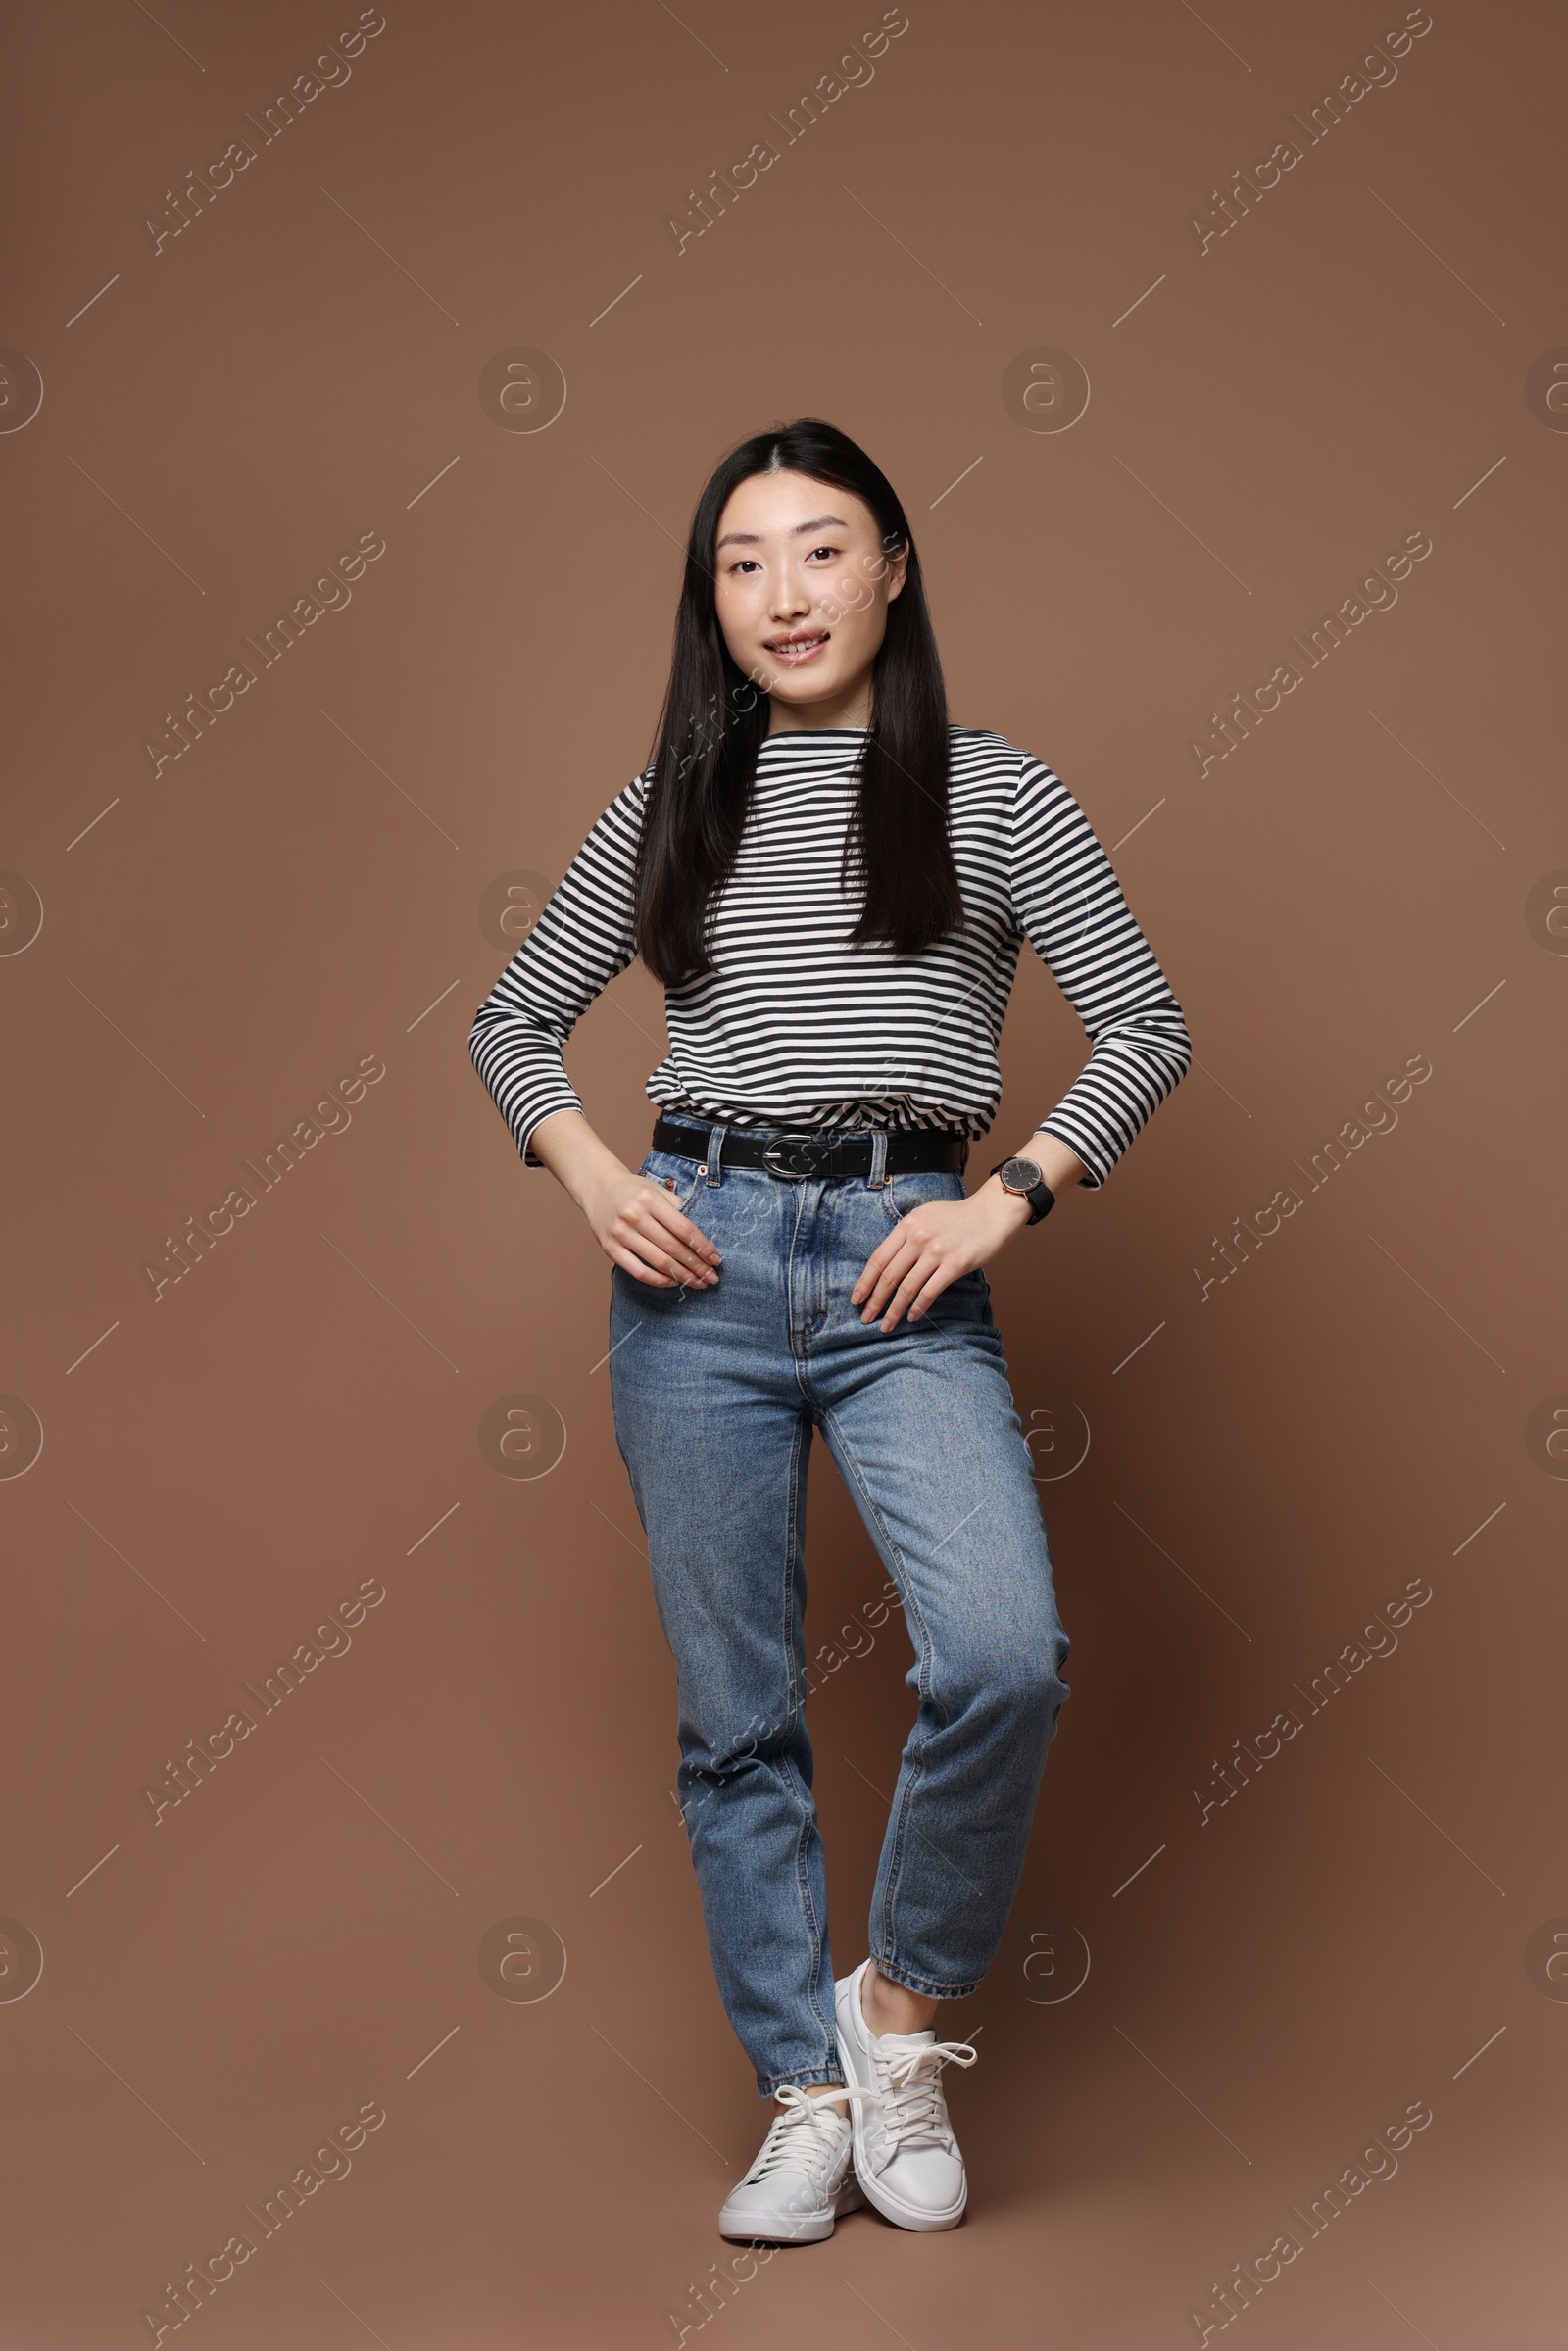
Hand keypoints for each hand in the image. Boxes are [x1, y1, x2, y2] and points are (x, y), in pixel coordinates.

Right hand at [581, 1164, 721, 1289]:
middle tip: (712, 1278)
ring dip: (682, 1276)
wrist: (598, 1187)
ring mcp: (620, 1234)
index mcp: (650, 1199)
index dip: (703, 1247)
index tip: (716, 1259)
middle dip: (697, 1266)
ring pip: (659, 1262)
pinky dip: (659, 1280)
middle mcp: (634, 1216)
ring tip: (698, 1283)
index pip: (684, 1229)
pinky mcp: (610, 1249)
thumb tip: (701, 1239)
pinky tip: (673, 1282)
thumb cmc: (634, 1190)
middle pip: (673, 1248)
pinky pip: (638, 1272)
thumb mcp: (657, 1190)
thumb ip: (677, 1209)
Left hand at [851, 1181, 1031, 1330]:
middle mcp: (919, 1237)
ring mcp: (937, 1251)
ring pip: (907, 1287)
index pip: (878, 1258)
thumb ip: (906, 1235)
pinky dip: (918, 1307)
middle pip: (889, 1276)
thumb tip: (887, 1263)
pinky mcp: (955, 1264)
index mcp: (907, 1225)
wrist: (992, 1213)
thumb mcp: (925, 1216)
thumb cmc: (958, 1217)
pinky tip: (913, 1317)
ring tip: (886, 1325)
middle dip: (875, 1301)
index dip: (865, 1281)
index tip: (856, 1299)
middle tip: (866, 1318)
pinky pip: (930, 1291)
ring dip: (894, 1310)